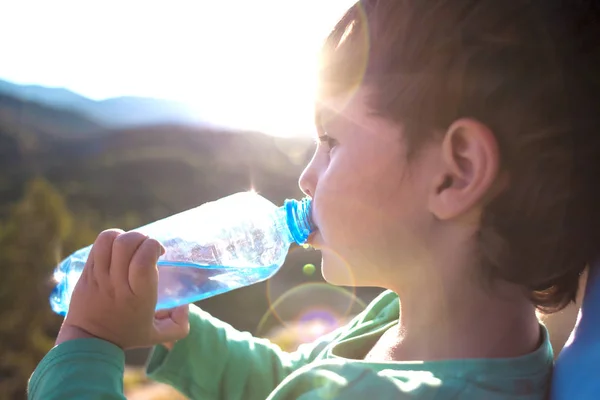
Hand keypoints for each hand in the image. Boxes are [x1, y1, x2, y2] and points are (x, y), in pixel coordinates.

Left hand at [56, 229, 189, 348]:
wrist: (89, 342)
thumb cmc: (127, 335)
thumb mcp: (158, 335)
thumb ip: (179, 324)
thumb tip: (185, 305)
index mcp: (138, 297)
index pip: (144, 260)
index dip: (153, 247)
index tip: (160, 253)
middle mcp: (117, 284)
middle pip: (126, 244)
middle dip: (141, 238)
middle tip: (146, 247)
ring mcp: (99, 276)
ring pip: (109, 239)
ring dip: (125, 236)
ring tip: (131, 246)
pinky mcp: (86, 271)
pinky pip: (98, 244)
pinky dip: (111, 239)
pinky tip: (118, 249)